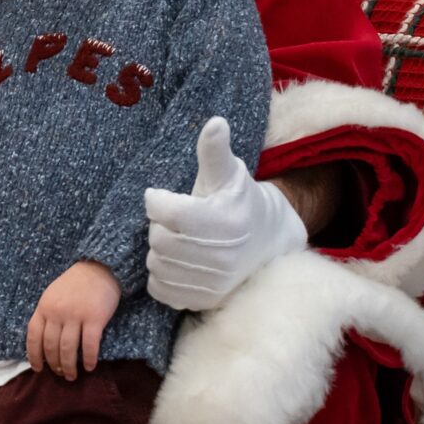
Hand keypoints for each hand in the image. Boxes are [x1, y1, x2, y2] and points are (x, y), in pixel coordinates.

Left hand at [26, 261, 120, 379]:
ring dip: (69, 366)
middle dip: (54, 364)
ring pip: (68, 349)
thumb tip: (43, 344)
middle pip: (51, 346)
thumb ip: (47, 315)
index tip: (38, 369)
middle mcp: (57, 312)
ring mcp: (75, 315)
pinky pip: (89, 345)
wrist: (98, 267)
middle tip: (60, 374)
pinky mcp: (94, 319)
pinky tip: (90, 367)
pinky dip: (89, 359)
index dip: (34, 355)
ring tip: (72, 376)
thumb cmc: (75, 283)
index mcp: (44, 306)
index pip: (34, 336)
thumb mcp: (53, 295)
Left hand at [145, 116, 306, 311]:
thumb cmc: (238, 200)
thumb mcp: (228, 172)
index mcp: (225, 221)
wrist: (267, 240)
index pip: (169, 213)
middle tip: (172, 219)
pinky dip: (160, 274)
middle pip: (159, 240)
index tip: (160, 196)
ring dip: (158, 249)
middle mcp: (222, 257)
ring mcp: (214, 283)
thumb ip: (214, 150)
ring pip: (156, 264)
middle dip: (158, 225)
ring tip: (176, 237)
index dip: (156, 201)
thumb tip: (215, 122)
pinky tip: (175, 259)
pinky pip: (160, 289)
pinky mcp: (205, 301)